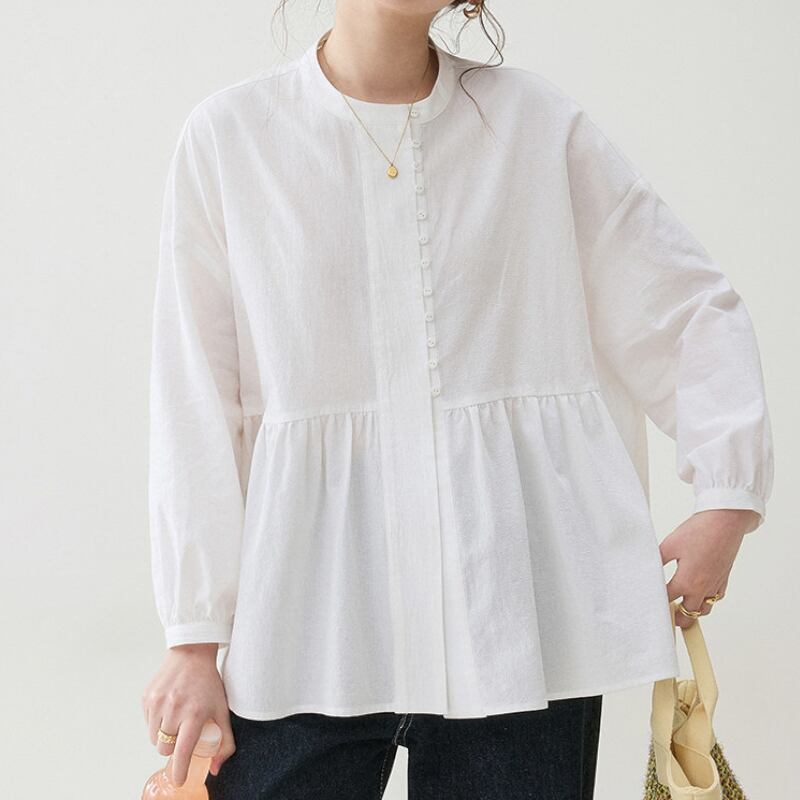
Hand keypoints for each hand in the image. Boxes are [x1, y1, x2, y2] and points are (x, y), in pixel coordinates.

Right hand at [141, 643, 235, 784]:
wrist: (192, 653)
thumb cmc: (208, 682)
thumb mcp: (222, 710)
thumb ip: (225, 741)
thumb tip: (216, 768)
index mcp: (195, 712)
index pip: (182, 751)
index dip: (180, 770)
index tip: (179, 779)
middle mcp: (174, 708)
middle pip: (165, 748)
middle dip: (173, 748)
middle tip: (182, 735)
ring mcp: (158, 702)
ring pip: (153, 738)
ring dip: (163, 736)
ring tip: (176, 720)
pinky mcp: (146, 698)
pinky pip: (147, 723)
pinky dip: (155, 723)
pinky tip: (167, 709)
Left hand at [659, 508, 759, 627]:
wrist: (725, 522)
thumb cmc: (699, 532)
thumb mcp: (670, 545)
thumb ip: (658, 561)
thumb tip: (648, 569)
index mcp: (686, 582)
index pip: (668, 601)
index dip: (657, 604)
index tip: (649, 605)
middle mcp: (702, 588)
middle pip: (688, 614)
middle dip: (677, 618)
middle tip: (666, 616)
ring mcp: (715, 584)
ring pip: (704, 609)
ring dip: (693, 612)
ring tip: (681, 609)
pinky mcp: (724, 578)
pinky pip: (716, 598)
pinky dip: (707, 600)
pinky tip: (699, 594)